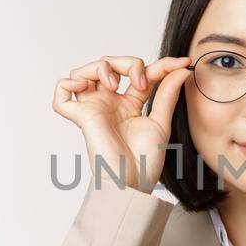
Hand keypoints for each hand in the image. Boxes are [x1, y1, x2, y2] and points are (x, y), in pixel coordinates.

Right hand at [52, 55, 192, 192]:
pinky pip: (61, 95)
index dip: (161, 64)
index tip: (183, 62)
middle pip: (110, 64)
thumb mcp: (161, 121)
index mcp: (129, 104)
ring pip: (84, 71)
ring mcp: (93, 108)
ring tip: (115, 85)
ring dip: (101, 67)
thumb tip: (180, 69)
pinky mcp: (81, 117)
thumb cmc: (145, 162)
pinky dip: (68, 83)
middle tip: (142, 82)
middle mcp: (109, 103)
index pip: (140, 73)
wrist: (133, 183)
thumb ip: (167, 94)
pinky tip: (84, 85)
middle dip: (128, 63)